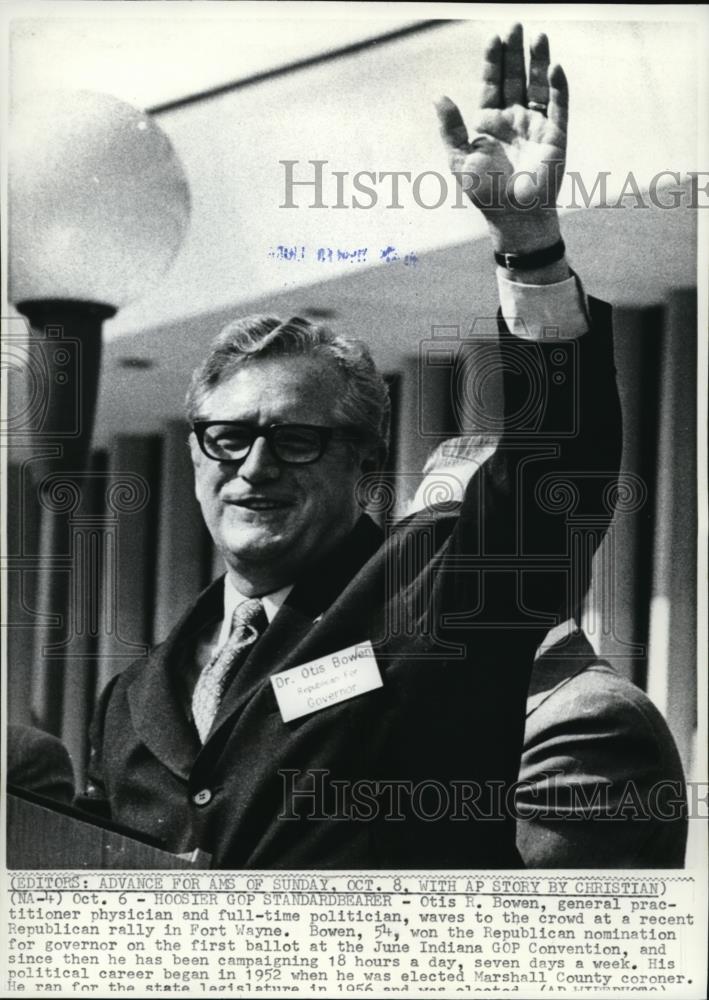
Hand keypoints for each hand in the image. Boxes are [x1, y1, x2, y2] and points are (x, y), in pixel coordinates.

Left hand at [435, 24, 568, 254]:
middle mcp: (514, 118)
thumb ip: (450, 128)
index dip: (493, 61)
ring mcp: (536, 125)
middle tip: (516, 24)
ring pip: (538, 85)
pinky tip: (554, 67)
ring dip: (539, 61)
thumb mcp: (459, 160)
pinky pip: (558, 106)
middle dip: (516, 52)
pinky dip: (558, 87)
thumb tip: (438, 96)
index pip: (492, 83)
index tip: (494, 38)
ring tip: (539, 36)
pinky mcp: (556, 135)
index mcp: (489, 122)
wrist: (512, 217)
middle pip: (516, 77)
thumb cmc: (484, 193)